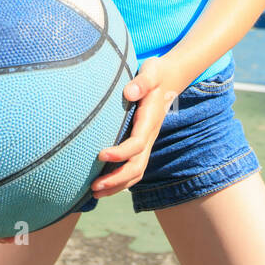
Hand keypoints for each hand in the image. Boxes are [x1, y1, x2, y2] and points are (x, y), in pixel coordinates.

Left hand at [92, 56, 180, 197]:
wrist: (170, 78)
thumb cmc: (156, 73)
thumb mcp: (152, 71)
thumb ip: (141, 81)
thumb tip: (128, 93)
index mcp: (150, 120)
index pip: (137, 143)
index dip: (121, 153)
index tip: (101, 155)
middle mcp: (149, 135)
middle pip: (137, 166)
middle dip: (117, 179)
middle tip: (93, 187)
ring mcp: (147, 141)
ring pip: (136, 171)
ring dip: (117, 185)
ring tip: (94, 193)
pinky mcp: (141, 143)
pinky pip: (134, 167)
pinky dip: (120, 180)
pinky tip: (102, 184)